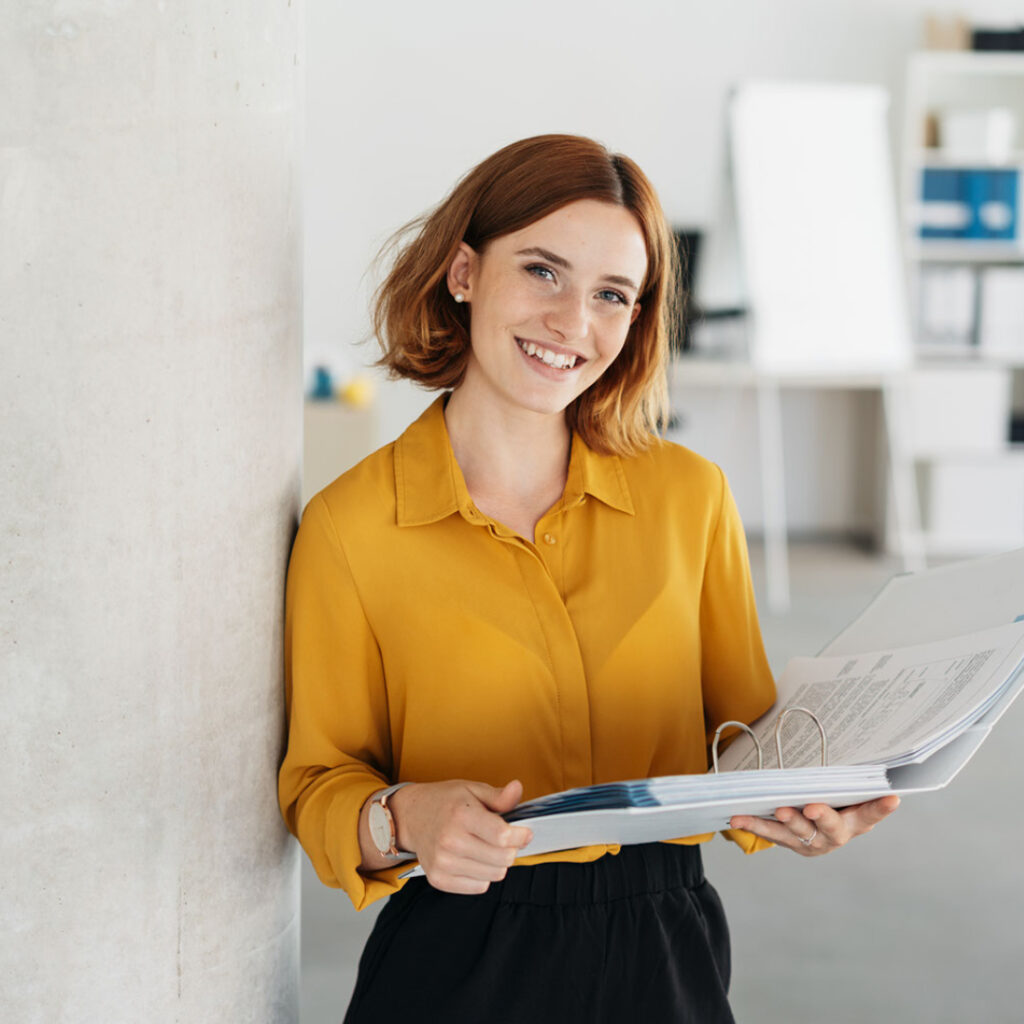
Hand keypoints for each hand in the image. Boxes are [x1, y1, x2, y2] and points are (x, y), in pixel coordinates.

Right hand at [390, 779, 533, 893]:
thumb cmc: (445, 801)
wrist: (411, 816)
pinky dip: (483, 875)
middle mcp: (450, 840)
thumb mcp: (472, 790)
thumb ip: (498, 795)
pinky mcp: (439, 879)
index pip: (503, 836)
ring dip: (497, 863)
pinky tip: (474, 859)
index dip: (521, 836)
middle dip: (511, 849)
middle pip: (503, 858)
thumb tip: (517, 788)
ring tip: (487, 848)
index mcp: (461, 815)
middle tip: (504, 839)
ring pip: (494, 875)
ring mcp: (443, 862)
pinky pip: (479, 887)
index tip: (525, 832)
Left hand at [729, 794, 899, 856]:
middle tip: (811, 808)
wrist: (818, 829)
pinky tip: (737, 818)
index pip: (872, 813)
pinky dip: (754, 824)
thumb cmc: (836, 802)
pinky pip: (770, 834)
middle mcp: (836, 835)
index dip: (881, 808)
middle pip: (831, 828)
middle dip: (821, 817)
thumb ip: (847, 780)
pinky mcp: (790, 843)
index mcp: (856, 821)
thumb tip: (853, 747)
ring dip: (783, 823)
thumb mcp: (845, 792)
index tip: (892, 798)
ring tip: (776, 811)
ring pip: (797, 834)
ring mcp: (812, 843)